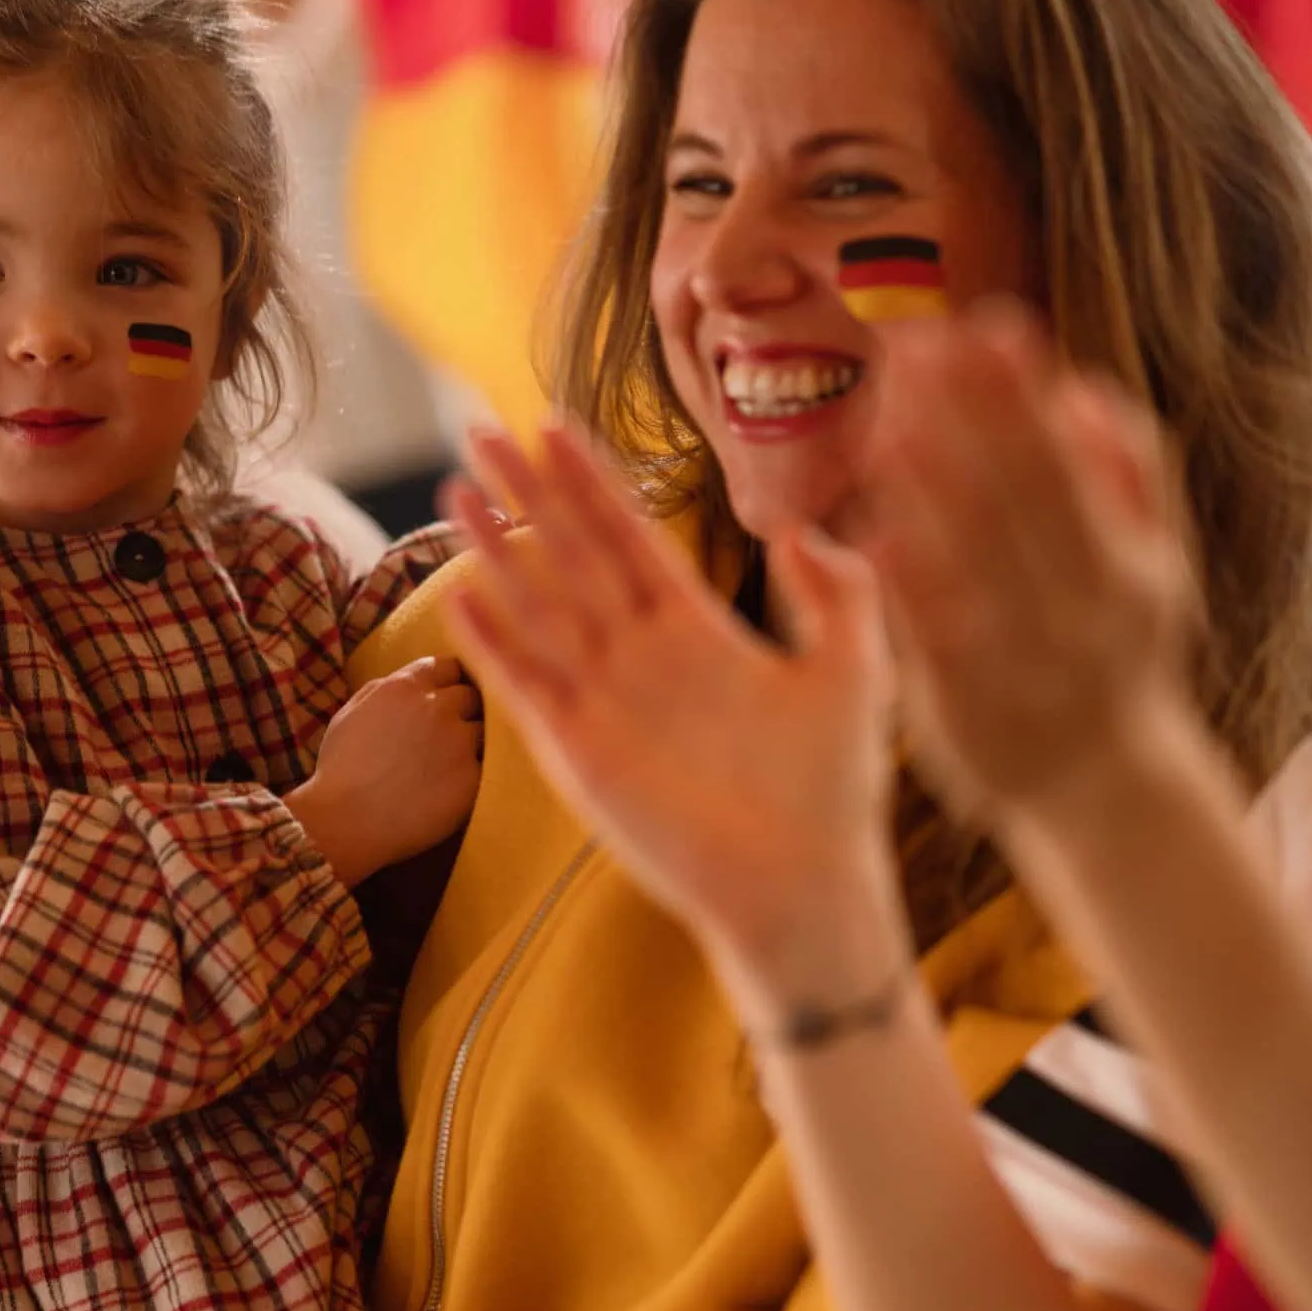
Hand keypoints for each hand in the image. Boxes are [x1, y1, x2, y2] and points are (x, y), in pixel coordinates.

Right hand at [287, 656, 482, 885]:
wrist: (347, 821)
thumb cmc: (339, 771)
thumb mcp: (351, 714)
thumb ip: (384, 691)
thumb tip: (409, 684)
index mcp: (405, 687)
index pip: (450, 667)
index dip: (451, 682)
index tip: (450, 697)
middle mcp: (438, 707)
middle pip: (472, 697)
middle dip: (465, 712)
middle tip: (454, 735)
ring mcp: (459, 742)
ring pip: (485, 730)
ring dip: (475, 743)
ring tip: (456, 764)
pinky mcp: (473, 777)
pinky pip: (489, 767)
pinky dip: (478, 774)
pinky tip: (458, 787)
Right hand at [442, 424, 899, 973]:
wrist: (803, 885)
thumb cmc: (832, 790)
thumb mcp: (854, 671)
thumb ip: (837, 592)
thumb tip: (796, 523)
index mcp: (696, 631)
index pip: (630, 537)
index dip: (591, 483)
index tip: (555, 425)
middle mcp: (640, 659)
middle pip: (571, 556)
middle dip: (528, 494)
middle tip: (483, 430)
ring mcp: (604, 704)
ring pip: (540, 608)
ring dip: (498, 551)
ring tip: (457, 490)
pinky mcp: (579, 755)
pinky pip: (528, 687)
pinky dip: (495, 644)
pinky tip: (462, 596)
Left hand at [852, 301, 1199, 823]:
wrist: (1105, 790)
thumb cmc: (1117, 651)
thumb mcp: (1155, 565)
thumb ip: (1131, 476)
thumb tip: (1084, 387)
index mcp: (1133, 566)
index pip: (1069, 463)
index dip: (1024, 397)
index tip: (981, 324)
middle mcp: (1087, 612)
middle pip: (1021, 501)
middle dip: (968, 419)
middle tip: (915, 344)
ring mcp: (1029, 663)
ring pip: (979, 566)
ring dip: (934, 491)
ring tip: (888, 420)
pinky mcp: (971, 712)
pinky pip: (937, 642)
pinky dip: (912, 590)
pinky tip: (874, 536)